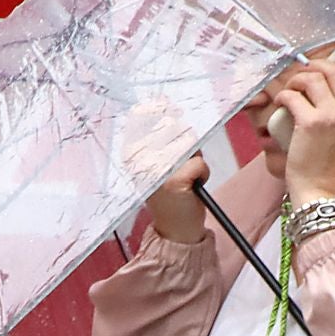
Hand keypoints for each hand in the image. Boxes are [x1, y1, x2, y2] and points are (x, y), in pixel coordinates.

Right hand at [119, 97, 209, 242]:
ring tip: (185, 179)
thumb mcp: (163, 162)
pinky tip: (192, 188)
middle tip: (179, 168)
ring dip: (195, 162)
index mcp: (132, 153)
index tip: (165, 111)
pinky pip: (199, 163)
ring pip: (190, 146)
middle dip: (187, 146)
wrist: (176, 229)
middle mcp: (140, 159)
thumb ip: (166, 138)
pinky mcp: (174, 180)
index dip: (162, 112)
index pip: (145, 115)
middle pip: (175, 130)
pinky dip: (202, 174)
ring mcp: (157, 169)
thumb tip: (171, 106)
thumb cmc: (173, 194)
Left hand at [271, 40, 334, 202]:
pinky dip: (284, 95)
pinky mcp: (309, 122)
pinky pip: (293, 96)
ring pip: (313, 79)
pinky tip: (282, 102)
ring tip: (291, 88)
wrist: (322, 192)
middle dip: (319, 65)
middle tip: (308, 70)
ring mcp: (333, 117)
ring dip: (298, 79)